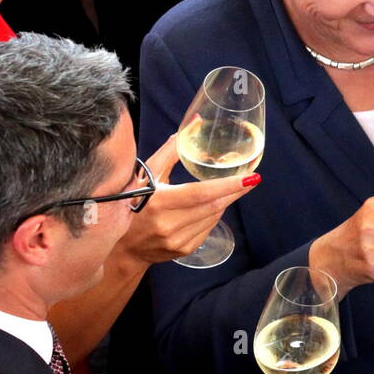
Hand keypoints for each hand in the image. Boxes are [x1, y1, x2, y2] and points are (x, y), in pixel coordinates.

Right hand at [116, 134, 260, 264]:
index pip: (202, 193)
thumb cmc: (132, 201)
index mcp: (158, 202)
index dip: (228, 185)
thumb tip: (195, 123)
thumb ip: (172, 150)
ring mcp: (177, 240)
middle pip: (213, 206)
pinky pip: (208, 229)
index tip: (251, 178)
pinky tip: (208, 207)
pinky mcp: (184, 251)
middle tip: (250, 180)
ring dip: (223, 202)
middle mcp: (168, 224)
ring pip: (214, 217)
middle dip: (234, 192)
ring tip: (226, 190)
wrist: (122, 246)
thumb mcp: (147, 174)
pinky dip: (213, 215)